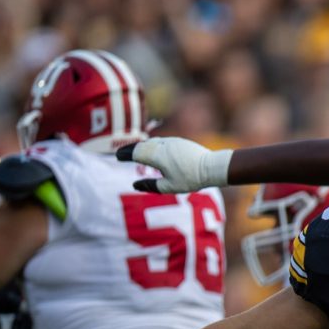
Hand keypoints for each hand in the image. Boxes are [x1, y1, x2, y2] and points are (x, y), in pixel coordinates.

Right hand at [116, 137, 231, 193]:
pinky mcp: (179, 141)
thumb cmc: (191, 179)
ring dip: (142, 146)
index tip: (117, 156)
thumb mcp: (169, 187)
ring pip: (152, 142)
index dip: (124, 154)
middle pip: (142, 145)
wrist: (211, 167)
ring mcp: (172, 141)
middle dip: (130, 149)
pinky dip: (152, 146)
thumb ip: (150, 185)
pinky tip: (153, 150)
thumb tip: (135, 184)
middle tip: (121, 153)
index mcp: (157, 156)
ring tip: (135, 152)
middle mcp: (162, 145)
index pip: (135, 152)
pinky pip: (161, 142)